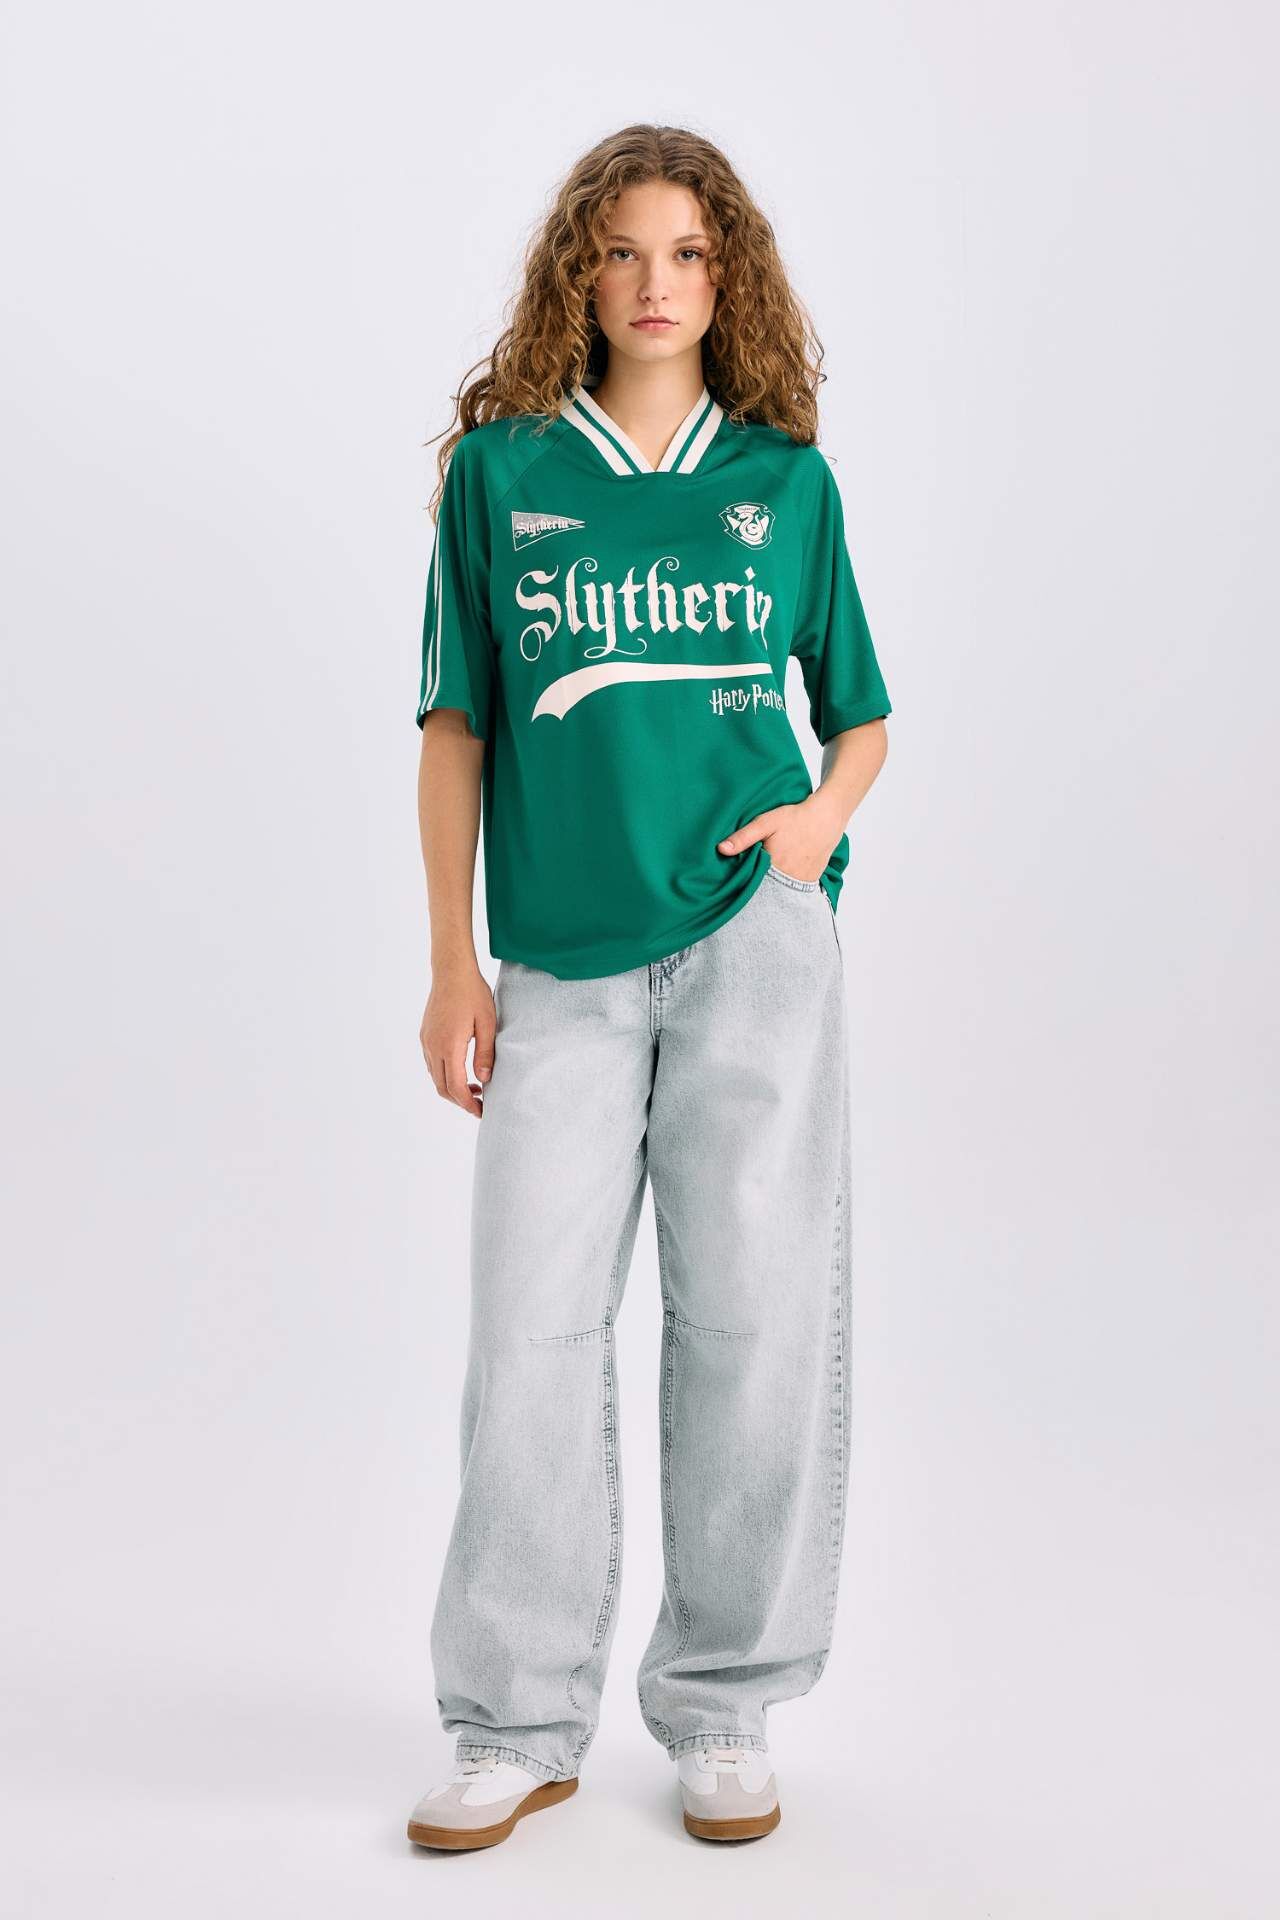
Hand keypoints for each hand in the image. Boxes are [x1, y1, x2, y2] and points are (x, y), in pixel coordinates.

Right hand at [421, 962, 495, 1119]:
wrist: (451, 970)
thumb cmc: (473, 993)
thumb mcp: (488, 1023)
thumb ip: (486, 1054)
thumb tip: (484, 1080)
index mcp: (449, 1045)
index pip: (455, 1086)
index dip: (468, 1103)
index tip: (482, 1111)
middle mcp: (432, 1046)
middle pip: (441, 1087)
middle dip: (460, 1101)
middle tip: (480, 1105)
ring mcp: (426, 1040)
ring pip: (435, 1077)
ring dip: (452, 1088)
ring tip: (476, 1089)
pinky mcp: (425, 1035)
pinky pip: (432, 1063)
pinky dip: (445, 1074)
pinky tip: (462, 1070)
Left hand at [717, 794, 842, 884]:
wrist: (826, 818)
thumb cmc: (795, 818)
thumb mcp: (766, 822)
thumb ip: (743, 837)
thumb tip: (721, 849)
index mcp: (773, 866)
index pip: (751, 884)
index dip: (742, 883)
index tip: (734, 881)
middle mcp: (788, 879)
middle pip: (765, 890)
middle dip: (755, 886)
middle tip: (746, 879)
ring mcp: (801, 882)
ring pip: (780, 892)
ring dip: (770, 888)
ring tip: (763, 879)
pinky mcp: (811, 881)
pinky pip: (793, 890)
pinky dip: (785, 887)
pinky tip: (778, 878)